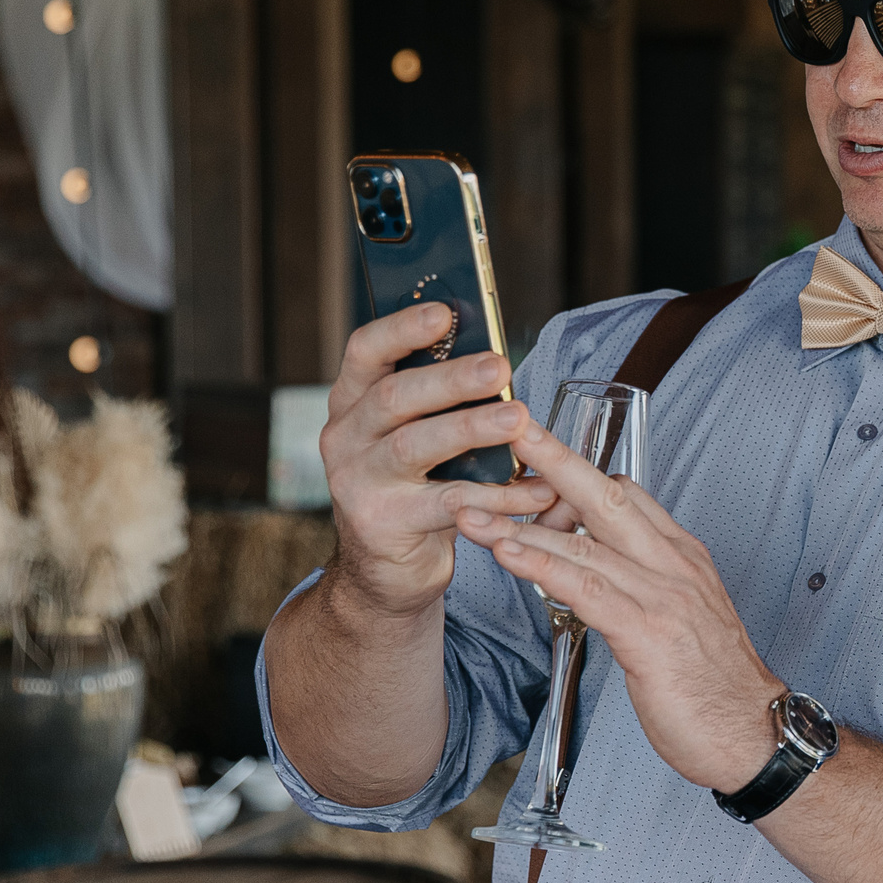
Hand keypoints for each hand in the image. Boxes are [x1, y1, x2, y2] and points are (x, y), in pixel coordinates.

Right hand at [322, 306, 554, 618]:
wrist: (384, 569)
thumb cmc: (415, 486)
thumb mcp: (419, 437)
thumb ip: (441, 402)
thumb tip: (497, 359)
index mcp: (354, 401)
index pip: (365, 350)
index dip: (402, 329)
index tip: (444, 312)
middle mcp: (346, 436)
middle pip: (395, 396)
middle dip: (450, 379)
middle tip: (500, 367)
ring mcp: (357, 481)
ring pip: (416, 446)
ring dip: (472, 429)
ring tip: (520, 420)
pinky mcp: (382, 523)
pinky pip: (448, 503)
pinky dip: (497, 496)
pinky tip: (536, 490)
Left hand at [453, 423, 782, 792]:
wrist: (755, 735)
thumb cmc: (716, 688)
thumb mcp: (684, 620)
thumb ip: (644, 587)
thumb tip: (597, 573)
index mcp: (683, 558)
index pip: (627, 495)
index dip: (577, 475)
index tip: (533, 458)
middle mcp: (675, 566)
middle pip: (606, 496)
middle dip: (554, 458)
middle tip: (509, 428)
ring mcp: (664, 597)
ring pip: (585, 542)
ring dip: (521, 523)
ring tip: (472, 510)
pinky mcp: (649, 634)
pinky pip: (587, 588)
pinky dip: (543, 565)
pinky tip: (508, 553)